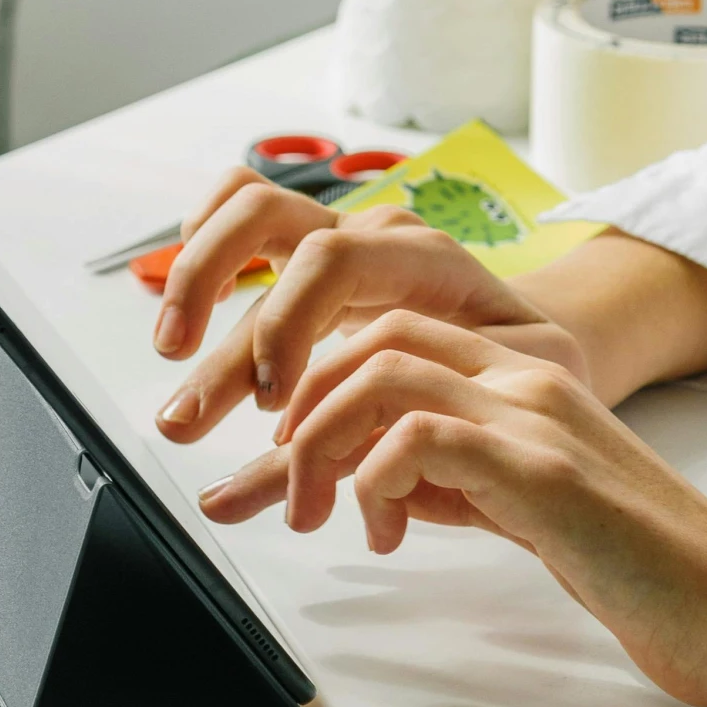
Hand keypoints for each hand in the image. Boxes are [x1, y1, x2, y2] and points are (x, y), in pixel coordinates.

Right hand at [152, 168, 589, 443]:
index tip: (272, 407)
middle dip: (207, 291)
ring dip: (191, 281)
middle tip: (185, 390)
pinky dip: (204, 246)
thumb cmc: (513, 382)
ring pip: (243, 212)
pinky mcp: (309, 254)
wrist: (535, 348)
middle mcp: (371, 233)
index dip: (283, 326)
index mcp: (423, 259)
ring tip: (171, 362)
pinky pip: (241, 212)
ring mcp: (336, 234)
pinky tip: (185, 311)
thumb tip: (326, 494)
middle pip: (265, 217)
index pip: (328, 261)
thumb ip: (383, 450)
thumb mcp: (472, 417)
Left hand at [199, 311, 706, 706]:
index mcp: (522, 375)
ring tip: (312, 511)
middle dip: (299, 400)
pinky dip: (374, 477)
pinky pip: (418, 435)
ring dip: (319, 440)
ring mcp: (534, 414)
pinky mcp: (541, 471)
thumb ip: (453, 478)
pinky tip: (384, 532)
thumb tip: (369, 482)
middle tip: (280, 482)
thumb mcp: (522, 507)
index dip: (320, 377)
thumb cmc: (639, 569)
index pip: (393, 328)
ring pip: (381, 368)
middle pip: (372, 330)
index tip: (286, 447)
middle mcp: (526, 374)